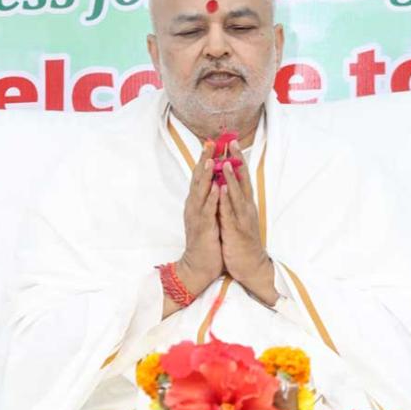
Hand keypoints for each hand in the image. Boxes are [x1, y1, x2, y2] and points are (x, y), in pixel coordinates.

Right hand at [177, 141, 222, 296]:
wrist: (198, 266)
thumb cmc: (206, 241)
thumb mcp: (208, 216)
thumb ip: (210, 200)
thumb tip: (216, 182)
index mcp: (197, 203)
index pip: (201, 177)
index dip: (205, 159)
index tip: (212, 143)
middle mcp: (194, 206)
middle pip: (198, 179)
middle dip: (204, 160)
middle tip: (209, 143)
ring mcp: (197, 216)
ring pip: (201, 192)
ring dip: (206, 175)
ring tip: (211, 159)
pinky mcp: (203, 228)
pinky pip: (208, 210)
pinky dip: (212, 198)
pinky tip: (216, 187)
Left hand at [218, 141, 279, 305]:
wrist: (251, 266)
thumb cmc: (243, 242)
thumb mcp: (238, 218)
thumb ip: (234, 201)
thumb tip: (227, 184)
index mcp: (245, 204)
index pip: (242, 178)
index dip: (238, 160)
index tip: (232, 143)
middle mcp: (246, 208)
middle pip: (242, 181)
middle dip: (237, 162)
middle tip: (232, 143)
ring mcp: (242, 219)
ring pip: (237, 195)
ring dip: (232, 179)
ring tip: (227, 162)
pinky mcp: (236, 231)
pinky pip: (230, 214)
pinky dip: (226, 201)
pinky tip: (222, 190)